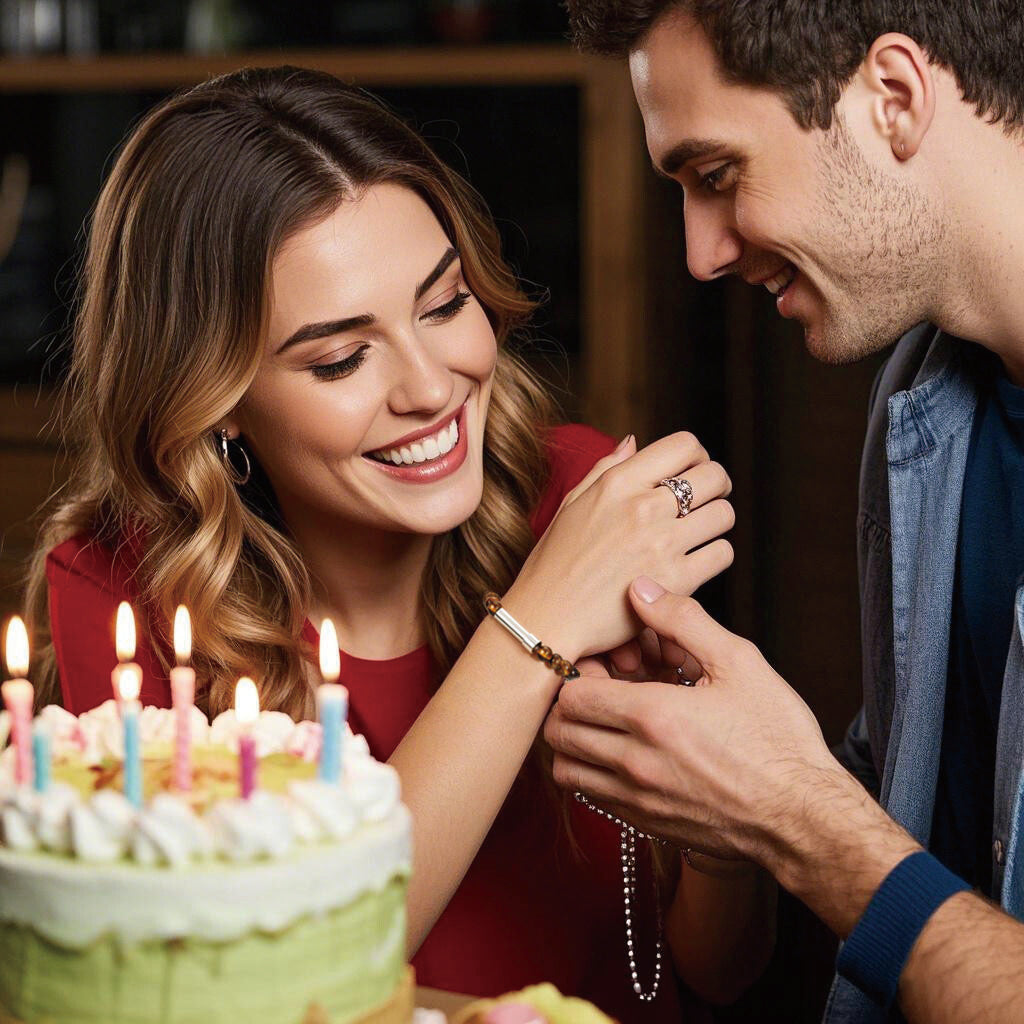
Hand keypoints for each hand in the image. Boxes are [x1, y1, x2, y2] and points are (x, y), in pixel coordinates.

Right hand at [505, 432, 733, 660]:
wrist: (547, 618)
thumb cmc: (553, 564)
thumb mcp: (571, 505)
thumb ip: (606, 469)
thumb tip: (634, 441)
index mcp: (618, 483)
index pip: (684, 445)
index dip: (698, 456)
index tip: (693, 472)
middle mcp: (642, 507)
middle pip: (713, 476)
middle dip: (716, 486)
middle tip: (707, 500)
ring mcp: (661, 544)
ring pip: (724, 514)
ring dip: (716, 522)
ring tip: (699, 534)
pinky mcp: (676, 581)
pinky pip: (722, 554)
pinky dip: (714, 557)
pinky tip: (696, 562)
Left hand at [543, 575, 840, 865]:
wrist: (804, 817)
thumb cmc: (778, 738)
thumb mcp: (739, 663)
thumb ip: (683, 620)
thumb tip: (640, 589)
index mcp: (653, 716)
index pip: (571, 695)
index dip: (579, 673)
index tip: (605, 665)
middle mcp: (635, 762)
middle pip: (559, 731)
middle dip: (569, 704)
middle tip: (600, 690)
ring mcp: (637, 799)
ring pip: (566, 769)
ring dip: (574, 741)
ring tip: (605, 722)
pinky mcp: (647, 824)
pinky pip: (592, 797)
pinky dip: (592, 772)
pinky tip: (625, 752)